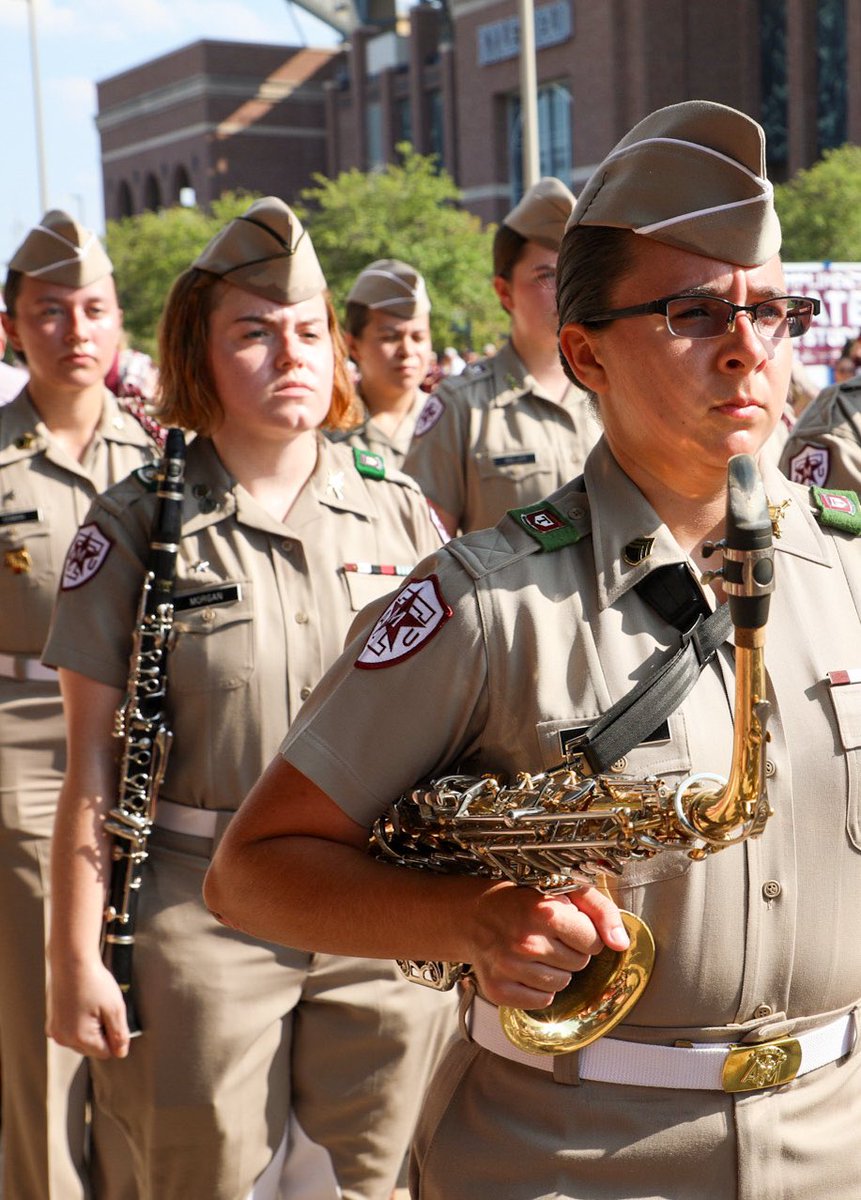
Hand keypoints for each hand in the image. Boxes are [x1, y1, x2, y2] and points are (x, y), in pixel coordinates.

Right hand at [47, 958, 131, 1059]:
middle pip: (92, 1048)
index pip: (105, 1052)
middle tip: (104, 1008)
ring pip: (81, 1040)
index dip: (114, 1036)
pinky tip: (83, 1003)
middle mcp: (63, 1039)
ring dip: (90, 1028)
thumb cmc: (94, 982)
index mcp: (80, 1038)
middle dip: (102, 1032)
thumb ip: (119, 1034)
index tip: (114, 1016)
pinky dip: (78, 1022)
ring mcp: (55, 1030)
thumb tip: (121, 1053)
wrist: (72, 961)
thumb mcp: (115, 1008)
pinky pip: (70, 1030)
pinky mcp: (52, 1021)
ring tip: (93, 1004)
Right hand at [468, 884, 628, 1009]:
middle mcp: (526, 942)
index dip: (585, 933)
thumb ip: (601, 910)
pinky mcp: (499, 989)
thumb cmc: (521, 901)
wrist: (474, 915)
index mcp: (544, 912)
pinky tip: (527, 969)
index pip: (593, 941)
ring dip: (556, 970)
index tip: (568, 924)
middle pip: (579, 964)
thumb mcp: (565, 890)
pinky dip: (539, 988)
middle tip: (549, 935)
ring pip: (562, 985)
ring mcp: (510, 967)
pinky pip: (542, 1001)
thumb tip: (620, 943)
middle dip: (570, 950)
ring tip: (537, 950)